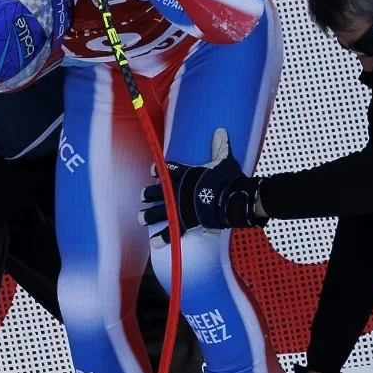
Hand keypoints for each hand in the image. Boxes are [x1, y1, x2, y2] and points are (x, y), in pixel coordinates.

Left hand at [140, 128, 266, 242]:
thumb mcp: (224, 159)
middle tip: (142, 195)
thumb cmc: (228, 178)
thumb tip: (221, 130)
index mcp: (187, 174)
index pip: (169, 170)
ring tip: (140, 217)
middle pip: (159, 192)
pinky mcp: (185, 221)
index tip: (152, 171)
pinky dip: (163, 237)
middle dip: (149, 194)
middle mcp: (178, 190)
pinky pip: (172, 231)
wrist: (232, 197)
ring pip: (159, 211)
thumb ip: (220, 146)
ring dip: (148, 215)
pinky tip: (153, 242)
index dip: (159, 170)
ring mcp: (179, 206)